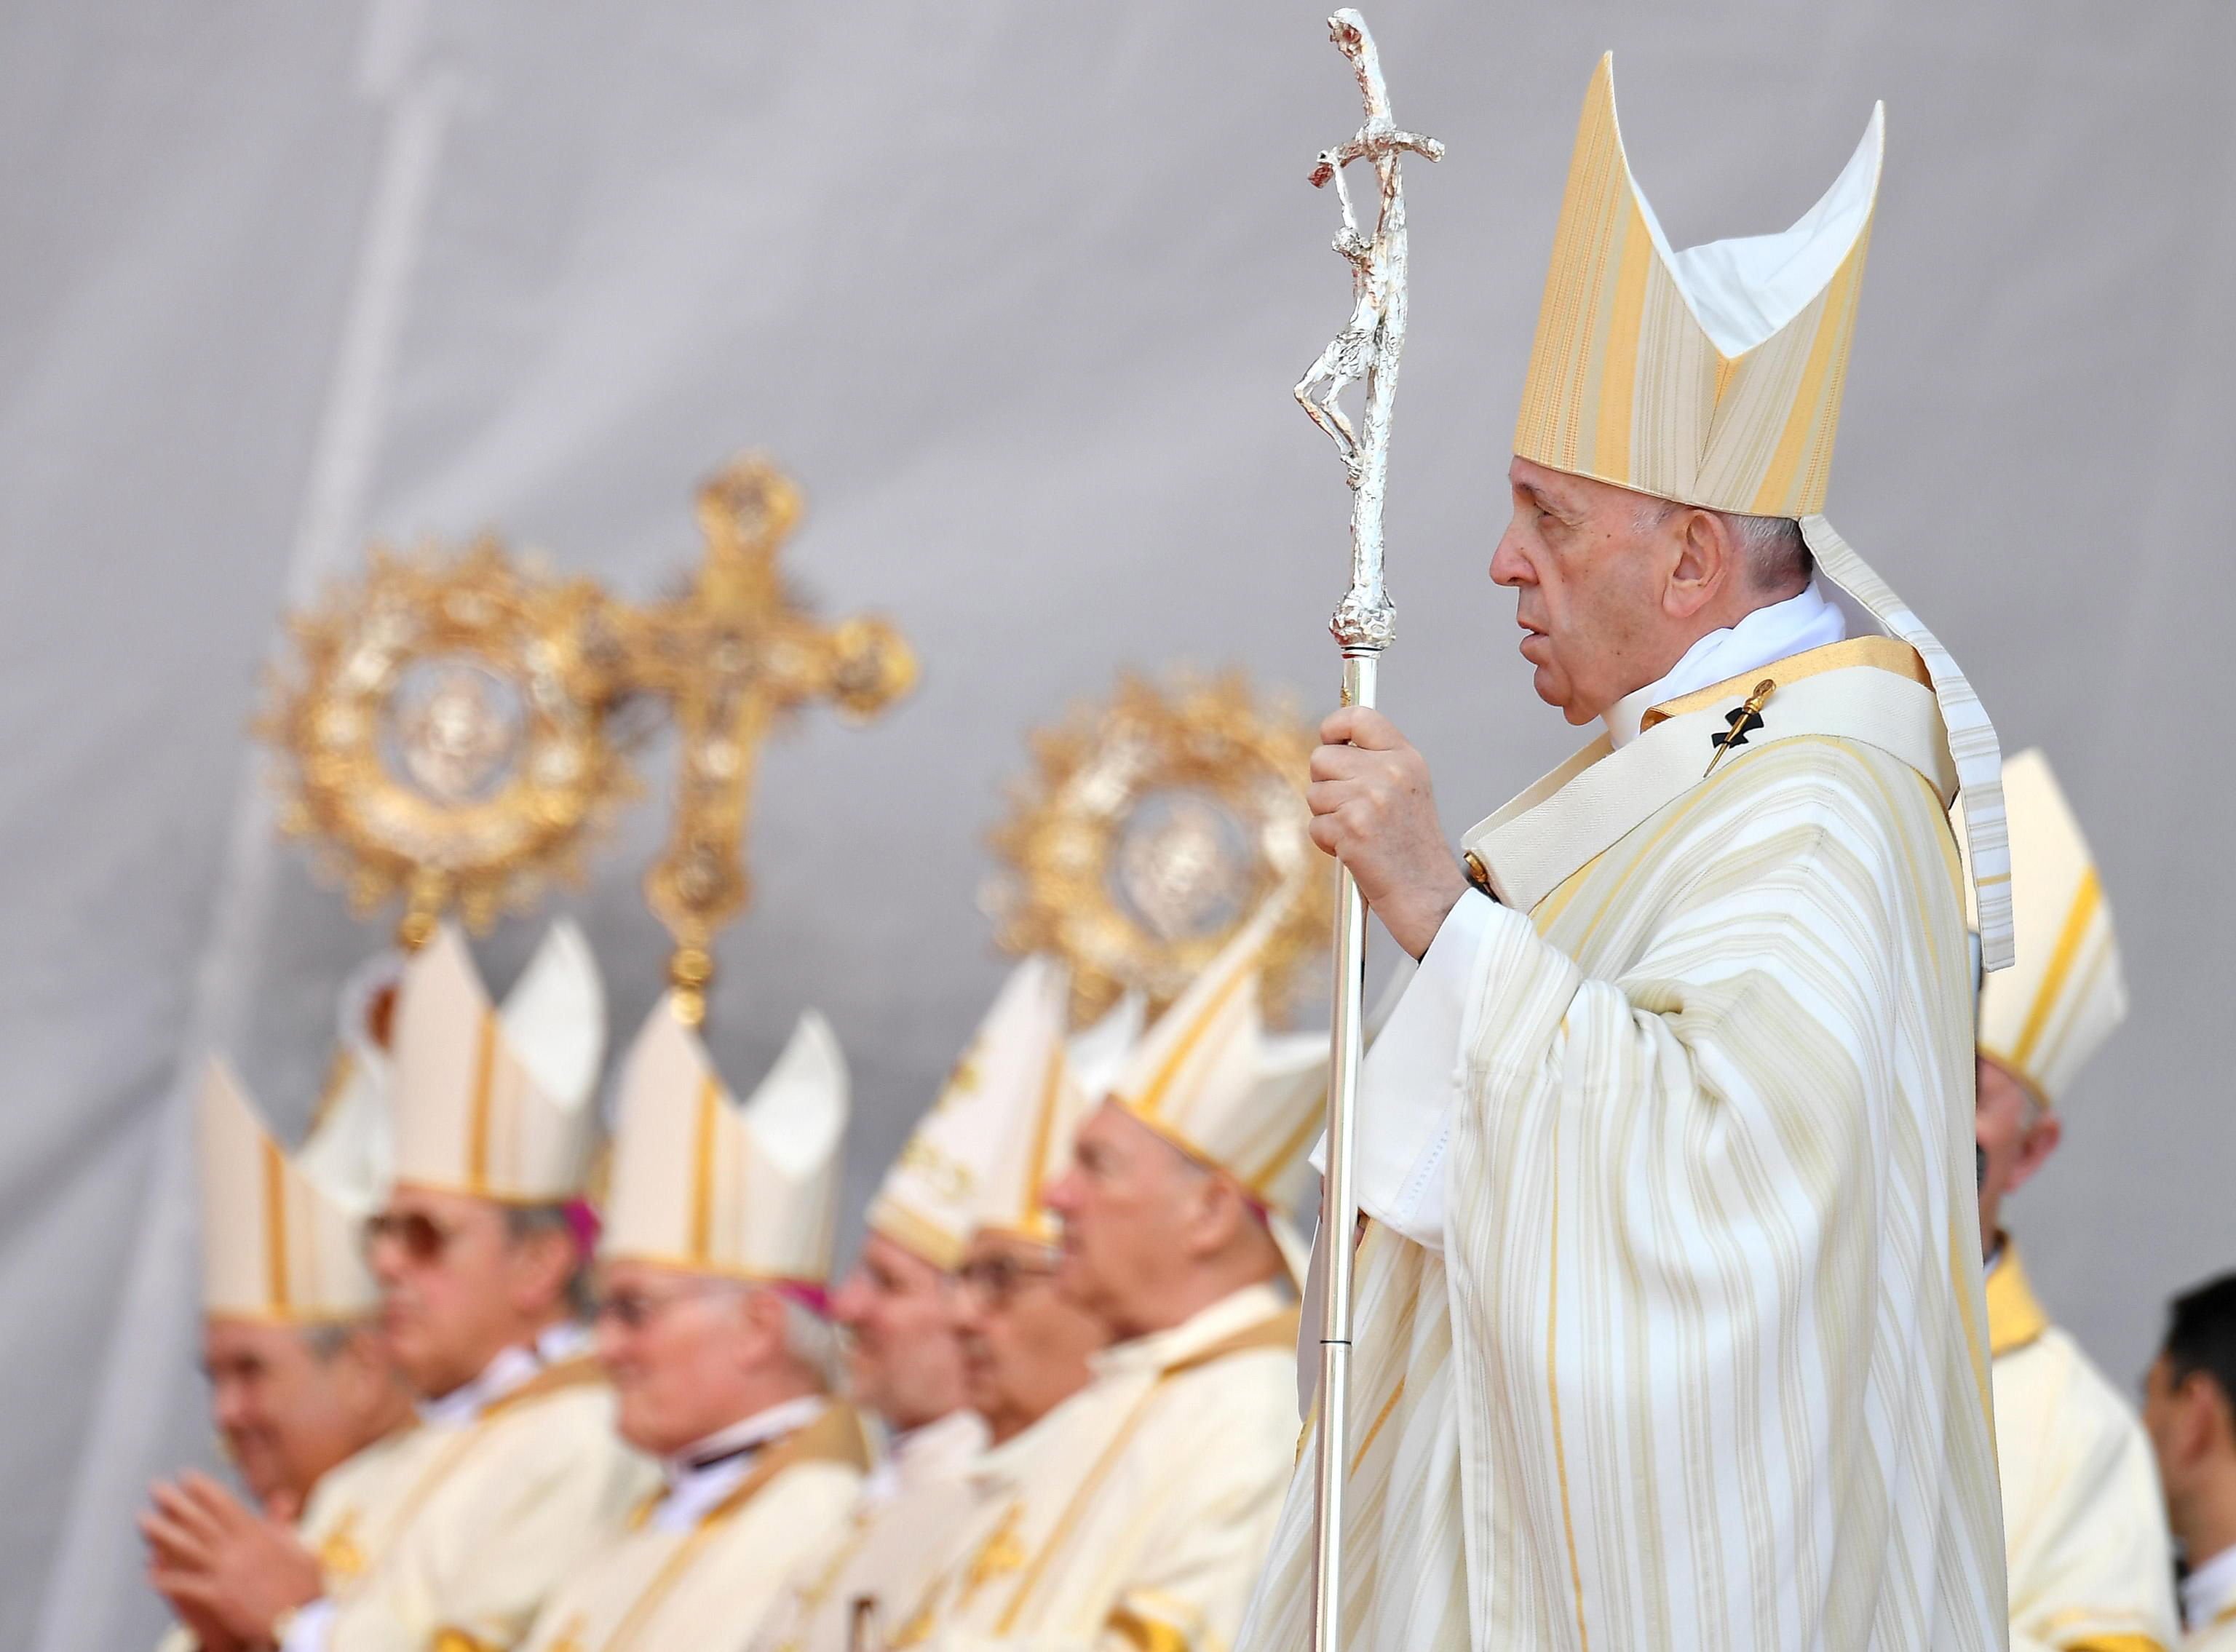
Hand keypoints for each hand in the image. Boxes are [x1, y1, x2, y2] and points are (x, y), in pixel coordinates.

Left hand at [141, 1472, 320, 1642]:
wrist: (303, 1619)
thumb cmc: (305, 1585)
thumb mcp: (299, 1546)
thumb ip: (283, 1523)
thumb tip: (281, 1498)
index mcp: (258, 1534)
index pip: (225, 1504)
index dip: (204, 1488)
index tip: (186, 1475)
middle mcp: (239, 1547)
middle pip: (201, 1520)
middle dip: (176, 1501)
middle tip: (155, 1487)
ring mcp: (228, 1571)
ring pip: (188, 1547)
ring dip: (162, 1533)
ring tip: (143, 1519)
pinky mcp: (220, 1595)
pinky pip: (187, 1585)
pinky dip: (167, 1579)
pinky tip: (148, 1574)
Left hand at [1307, 707, 1468, 958]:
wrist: (1430, 897)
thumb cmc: (1412, 849)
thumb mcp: (1407, 791)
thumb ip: (1376, 763)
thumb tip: (1331, 745)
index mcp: (1406, 758)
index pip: (1358, 717)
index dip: (1333, 728)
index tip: (1331, 743)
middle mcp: (1390, 771)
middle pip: (1321, 757)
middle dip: (1326, 786)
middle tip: (1354, 811)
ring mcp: (1371, 798)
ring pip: (1314, 794)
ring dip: (1328, 818)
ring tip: (1360, 835)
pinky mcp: (1352, 827)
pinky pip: (1316, 826)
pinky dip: (1328, 844)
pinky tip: (1357, 853)